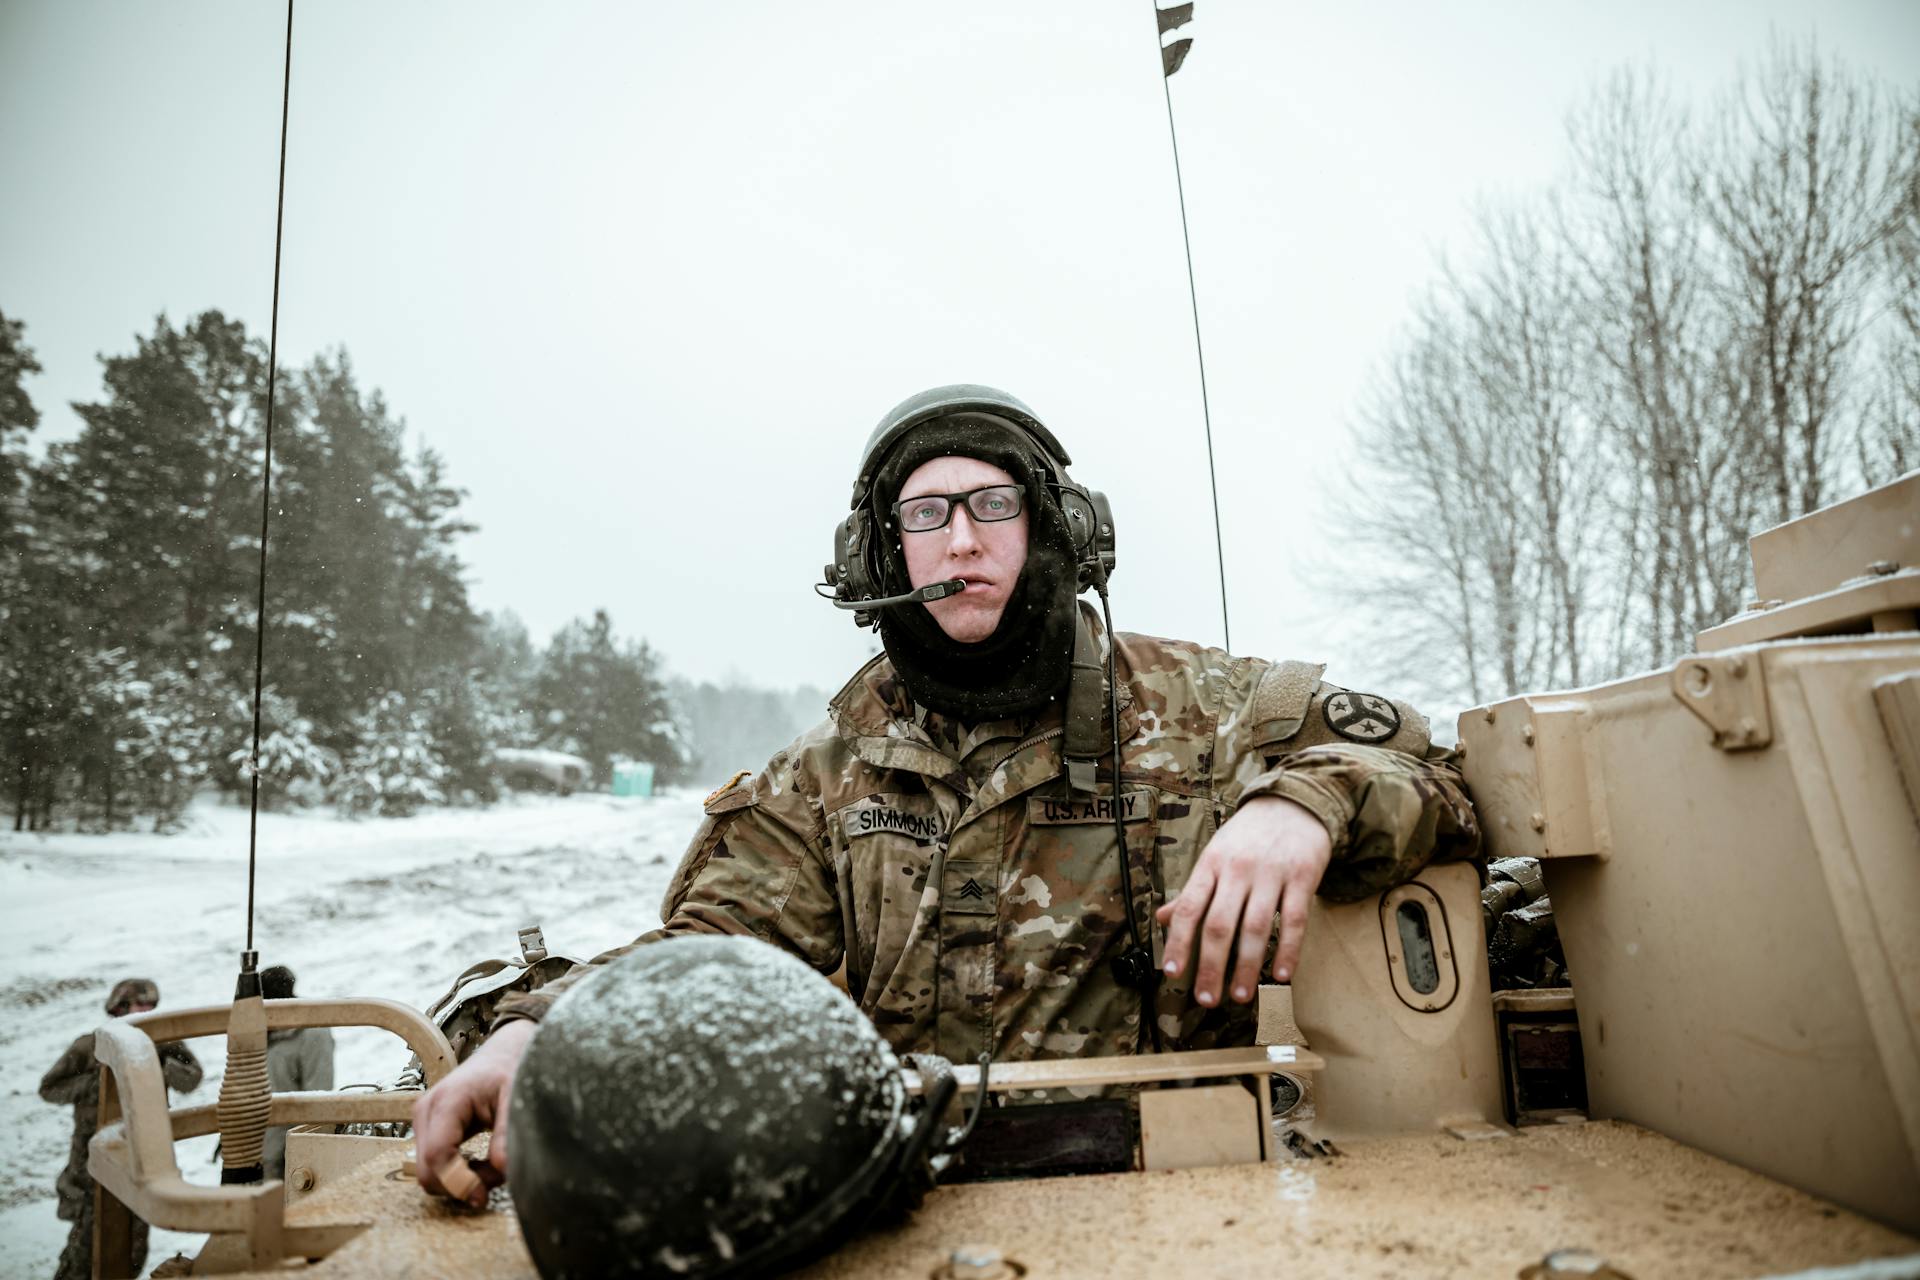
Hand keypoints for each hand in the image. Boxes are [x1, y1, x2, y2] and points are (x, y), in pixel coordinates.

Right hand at [412, 1018, 536, 1205]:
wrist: (502, 1052)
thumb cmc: (510, 1070)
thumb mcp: (516, 1099)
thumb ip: (508, 1134)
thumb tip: (502, 1170)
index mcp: (447, 1101)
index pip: (437, 1156)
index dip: (458, 1183)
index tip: (483, 1197)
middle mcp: (426, 1110)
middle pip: (427, 1171)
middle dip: (460, 1184)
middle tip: (495, 1177)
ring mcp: (423, 1120)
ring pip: (428, 1171)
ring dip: (459, 1180)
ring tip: (491, 1167)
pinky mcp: (428, 1128)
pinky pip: (433, 1164)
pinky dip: (456, 1172)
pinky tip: (480, 1163)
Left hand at [1155, 795, 1331, 1007]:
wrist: (1293, 804)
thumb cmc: (1247, 837)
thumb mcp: (1214, 856)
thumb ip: (1193, 891)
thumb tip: (1164, 919)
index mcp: (1211, 865)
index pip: (1189, 908)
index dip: (1179, 942)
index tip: (1173, 973)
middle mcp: (1238, 870)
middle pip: (1219, 924)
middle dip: (1211, 966)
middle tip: (1206, 999)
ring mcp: (1271, 874)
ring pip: (1256, 927)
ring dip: (1246, 966)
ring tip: (1239, 995)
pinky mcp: (1302, 877)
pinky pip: (1294, 920)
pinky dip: (1287, 951)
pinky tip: (1280, 975)